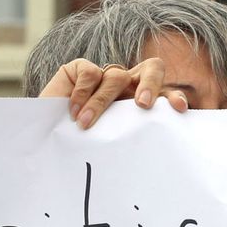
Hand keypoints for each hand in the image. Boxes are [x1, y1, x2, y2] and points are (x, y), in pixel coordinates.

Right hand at [38, 57, 188, 128]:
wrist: (47, 137)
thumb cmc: (83, 143)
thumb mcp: (112, 141)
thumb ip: (132, 138)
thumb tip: (153, 158)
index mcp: (142, 101)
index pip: (165, 92)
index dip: (174, 95)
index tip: (179, 108)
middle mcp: (128, 85)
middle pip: (152, 69)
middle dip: (151, 84)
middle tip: (143, 104)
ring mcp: (105, 74)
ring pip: (116, 77)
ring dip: (101, 102)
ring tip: (85, 124)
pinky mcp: (80, 68)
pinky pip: (90, 73)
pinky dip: (82, 92)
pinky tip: (72, 112)